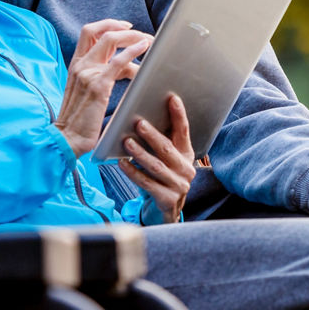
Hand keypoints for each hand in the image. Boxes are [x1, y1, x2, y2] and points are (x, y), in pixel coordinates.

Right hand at [57, 20, 152, 156]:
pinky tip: (144, 48)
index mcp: (75, 65)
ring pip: (110, 40)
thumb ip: (101, 75)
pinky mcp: (98, 85)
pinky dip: (133, 50)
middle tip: (141, 34)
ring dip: (132, 37)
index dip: (108, 25)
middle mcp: (80, 65)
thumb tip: (127, 67)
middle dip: (122, 27)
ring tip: (149, 42)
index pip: (89, 32)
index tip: (126, 27)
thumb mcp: (86, 90)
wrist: (68, 138)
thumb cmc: (80, 119)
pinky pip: (118, 61)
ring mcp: (87, 73)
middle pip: (99, 31)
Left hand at [120, 95, 195, 223]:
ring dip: (140, 153)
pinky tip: (122, 164)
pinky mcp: (168, 200)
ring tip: (126, 142)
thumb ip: (160, 141)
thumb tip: (141, 118)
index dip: (179, 114)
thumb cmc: (161, 177)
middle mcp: (186, 169)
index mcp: (187, 154)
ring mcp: (179, 186)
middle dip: (152, 135)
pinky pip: (147, 183)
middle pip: (167, 149)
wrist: (166, 211)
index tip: (172, 98)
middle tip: (138, 123)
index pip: (184, 131)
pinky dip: (133, 173)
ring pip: (156, 166)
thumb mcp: (165, 159)